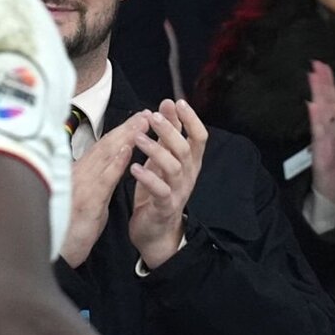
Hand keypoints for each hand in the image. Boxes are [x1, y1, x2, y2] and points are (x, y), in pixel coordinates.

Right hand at [59, 112, 149, 268]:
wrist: (55, 254)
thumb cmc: (68, 229)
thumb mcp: (87, 204)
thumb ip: (98, 187)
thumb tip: (109, 174)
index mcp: (80, 175)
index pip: (103, 149)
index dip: (120, 132)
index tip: (138, 120)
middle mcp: (78, 175)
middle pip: (104, 146)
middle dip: (126, 128)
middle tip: (145, 113)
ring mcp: (80, 187)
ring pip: (104, 157)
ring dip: (124, 138)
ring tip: (141, 123)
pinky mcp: (85, 203)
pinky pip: (103, 180)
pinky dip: (115, 164)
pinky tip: (126, 151)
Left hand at [130, 100, 206, 270]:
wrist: (156, 231)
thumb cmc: (159, 190)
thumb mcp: (164, 159)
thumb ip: (168, 134)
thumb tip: (168, 104)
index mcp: (190, 162)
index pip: (200, 137)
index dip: (191, 119)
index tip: (178, 102)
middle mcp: (189, 175)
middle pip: (186, 149)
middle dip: (170, 131)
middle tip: (154, 117)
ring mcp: (178, 192)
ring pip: (174, 167)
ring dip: (156, 150)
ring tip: (138, 139)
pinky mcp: (165, 207)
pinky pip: (160, 190)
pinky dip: (147, 178)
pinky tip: (134, 168)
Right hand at [307, 60, 334, 211]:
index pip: (333, 104)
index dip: (329, 85)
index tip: (325, 67)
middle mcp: (329, 136)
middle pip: (326, 106)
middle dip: (322, 85)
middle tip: (317, 64)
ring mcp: (324, 145)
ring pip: (322, 117)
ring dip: (318, 96)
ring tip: (314, 77)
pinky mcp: (322, 158)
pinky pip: (320, 137)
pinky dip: (317, 121)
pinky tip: (314, 106)